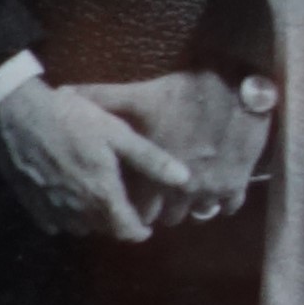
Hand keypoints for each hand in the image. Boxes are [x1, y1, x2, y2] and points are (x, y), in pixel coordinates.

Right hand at [0, 73, 193, 244]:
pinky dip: (67, 214)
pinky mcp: (32, 206)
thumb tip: (185, 179)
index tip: (146, 224)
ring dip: (92, 218)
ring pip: (81, 227)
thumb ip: (151, 160)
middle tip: (122, 200)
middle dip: (117, 221)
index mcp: (102, 196)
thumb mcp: (117, 134)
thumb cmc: (72, 119)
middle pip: (105, 230)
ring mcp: (52, 211)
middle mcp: (77, 212)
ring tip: (96, 195)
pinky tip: (68, 192)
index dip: (140, 231)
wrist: (16, 113)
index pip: (128, 232)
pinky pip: (56, 222)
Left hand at [82, 70, 273, 222]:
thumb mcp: (141, 96)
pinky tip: (215, 183)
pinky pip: (229, 206)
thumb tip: (64, 93)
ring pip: (199, 214)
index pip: (141, 214)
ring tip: (187, 188)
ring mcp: (214, 190)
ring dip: (192, 204)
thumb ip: (103, 99)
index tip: (138, 194)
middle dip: (164, 207)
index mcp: (157, 178)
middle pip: (170, 219)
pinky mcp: (239, 183)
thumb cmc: (186, 92)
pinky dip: (221, 199)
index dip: (138, 206)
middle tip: (162, 191)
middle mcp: (184, 193)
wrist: (238, 85)